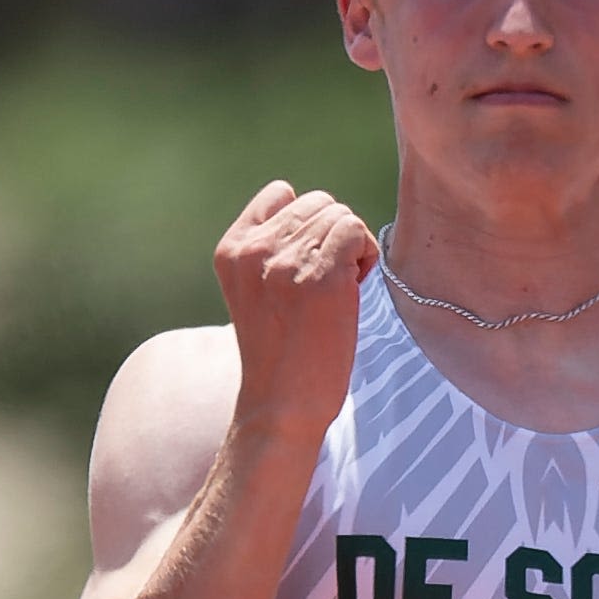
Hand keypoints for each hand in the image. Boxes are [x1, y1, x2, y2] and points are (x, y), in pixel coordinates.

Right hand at [214, 180, 379, 424]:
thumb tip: (322, 214)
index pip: (280, 194)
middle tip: (328, 283)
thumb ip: (272, 250)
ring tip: (339, 290)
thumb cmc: (282, 353)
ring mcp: (287, 261)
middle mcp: (255, 249)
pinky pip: (357, 231)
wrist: (281, 404)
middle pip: (319, 203)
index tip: (308, 262)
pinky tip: (353, 290)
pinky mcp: (322, 277)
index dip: (307, 222)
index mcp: (232, 249)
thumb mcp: (257, 292)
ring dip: (352, 247)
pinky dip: (366, 255)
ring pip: (341, 215)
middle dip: (333, 237)